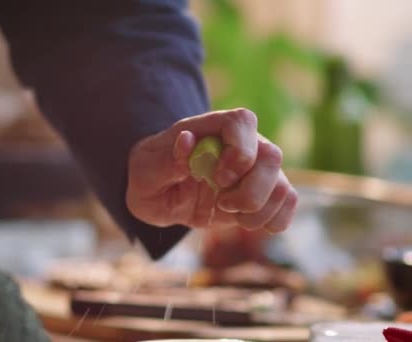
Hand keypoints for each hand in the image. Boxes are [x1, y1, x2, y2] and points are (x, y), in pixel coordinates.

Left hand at [126, 108, 297, 232]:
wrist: (158, 194)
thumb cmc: (149, 175)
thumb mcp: (145, 171)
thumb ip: (166, 160)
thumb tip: (186, 141)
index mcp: (209, 128)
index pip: (242, 121)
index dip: (239, 150)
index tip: (218, 178)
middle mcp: (240, 144)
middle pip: (271, 156)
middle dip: (250, 190)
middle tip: (221, 202)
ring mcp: (255, 169)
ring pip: (282, 184)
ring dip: (259, 210)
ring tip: (231, 215)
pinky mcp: (262, 193)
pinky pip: (288, 203)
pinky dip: (273, 220)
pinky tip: (247, 223)